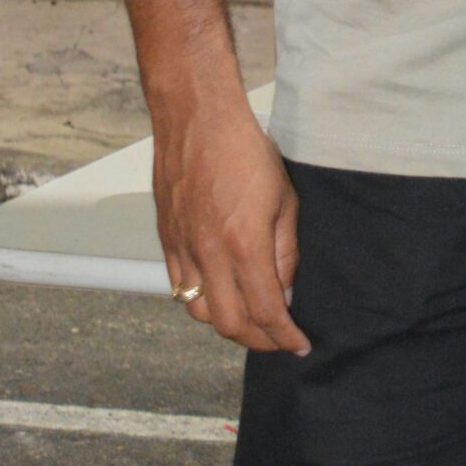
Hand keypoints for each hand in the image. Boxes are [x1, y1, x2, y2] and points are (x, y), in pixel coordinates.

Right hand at [155, 91, 305, 354]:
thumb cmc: (245, 152)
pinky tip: (220, 293)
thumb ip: (285, 253)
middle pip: (228, 324)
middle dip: (257, 341)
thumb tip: (285, 292)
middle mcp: (209, 255)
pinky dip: (201, 301)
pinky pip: (180, 288)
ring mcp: (182, 249)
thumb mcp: (285, 201)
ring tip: (250, 319)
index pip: (266, 311)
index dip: (284, 337)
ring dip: (227, 323)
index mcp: (244, 246)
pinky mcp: (166, 240)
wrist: (198, 120)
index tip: (299, 345)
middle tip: (277, 338)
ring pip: (199, 312)